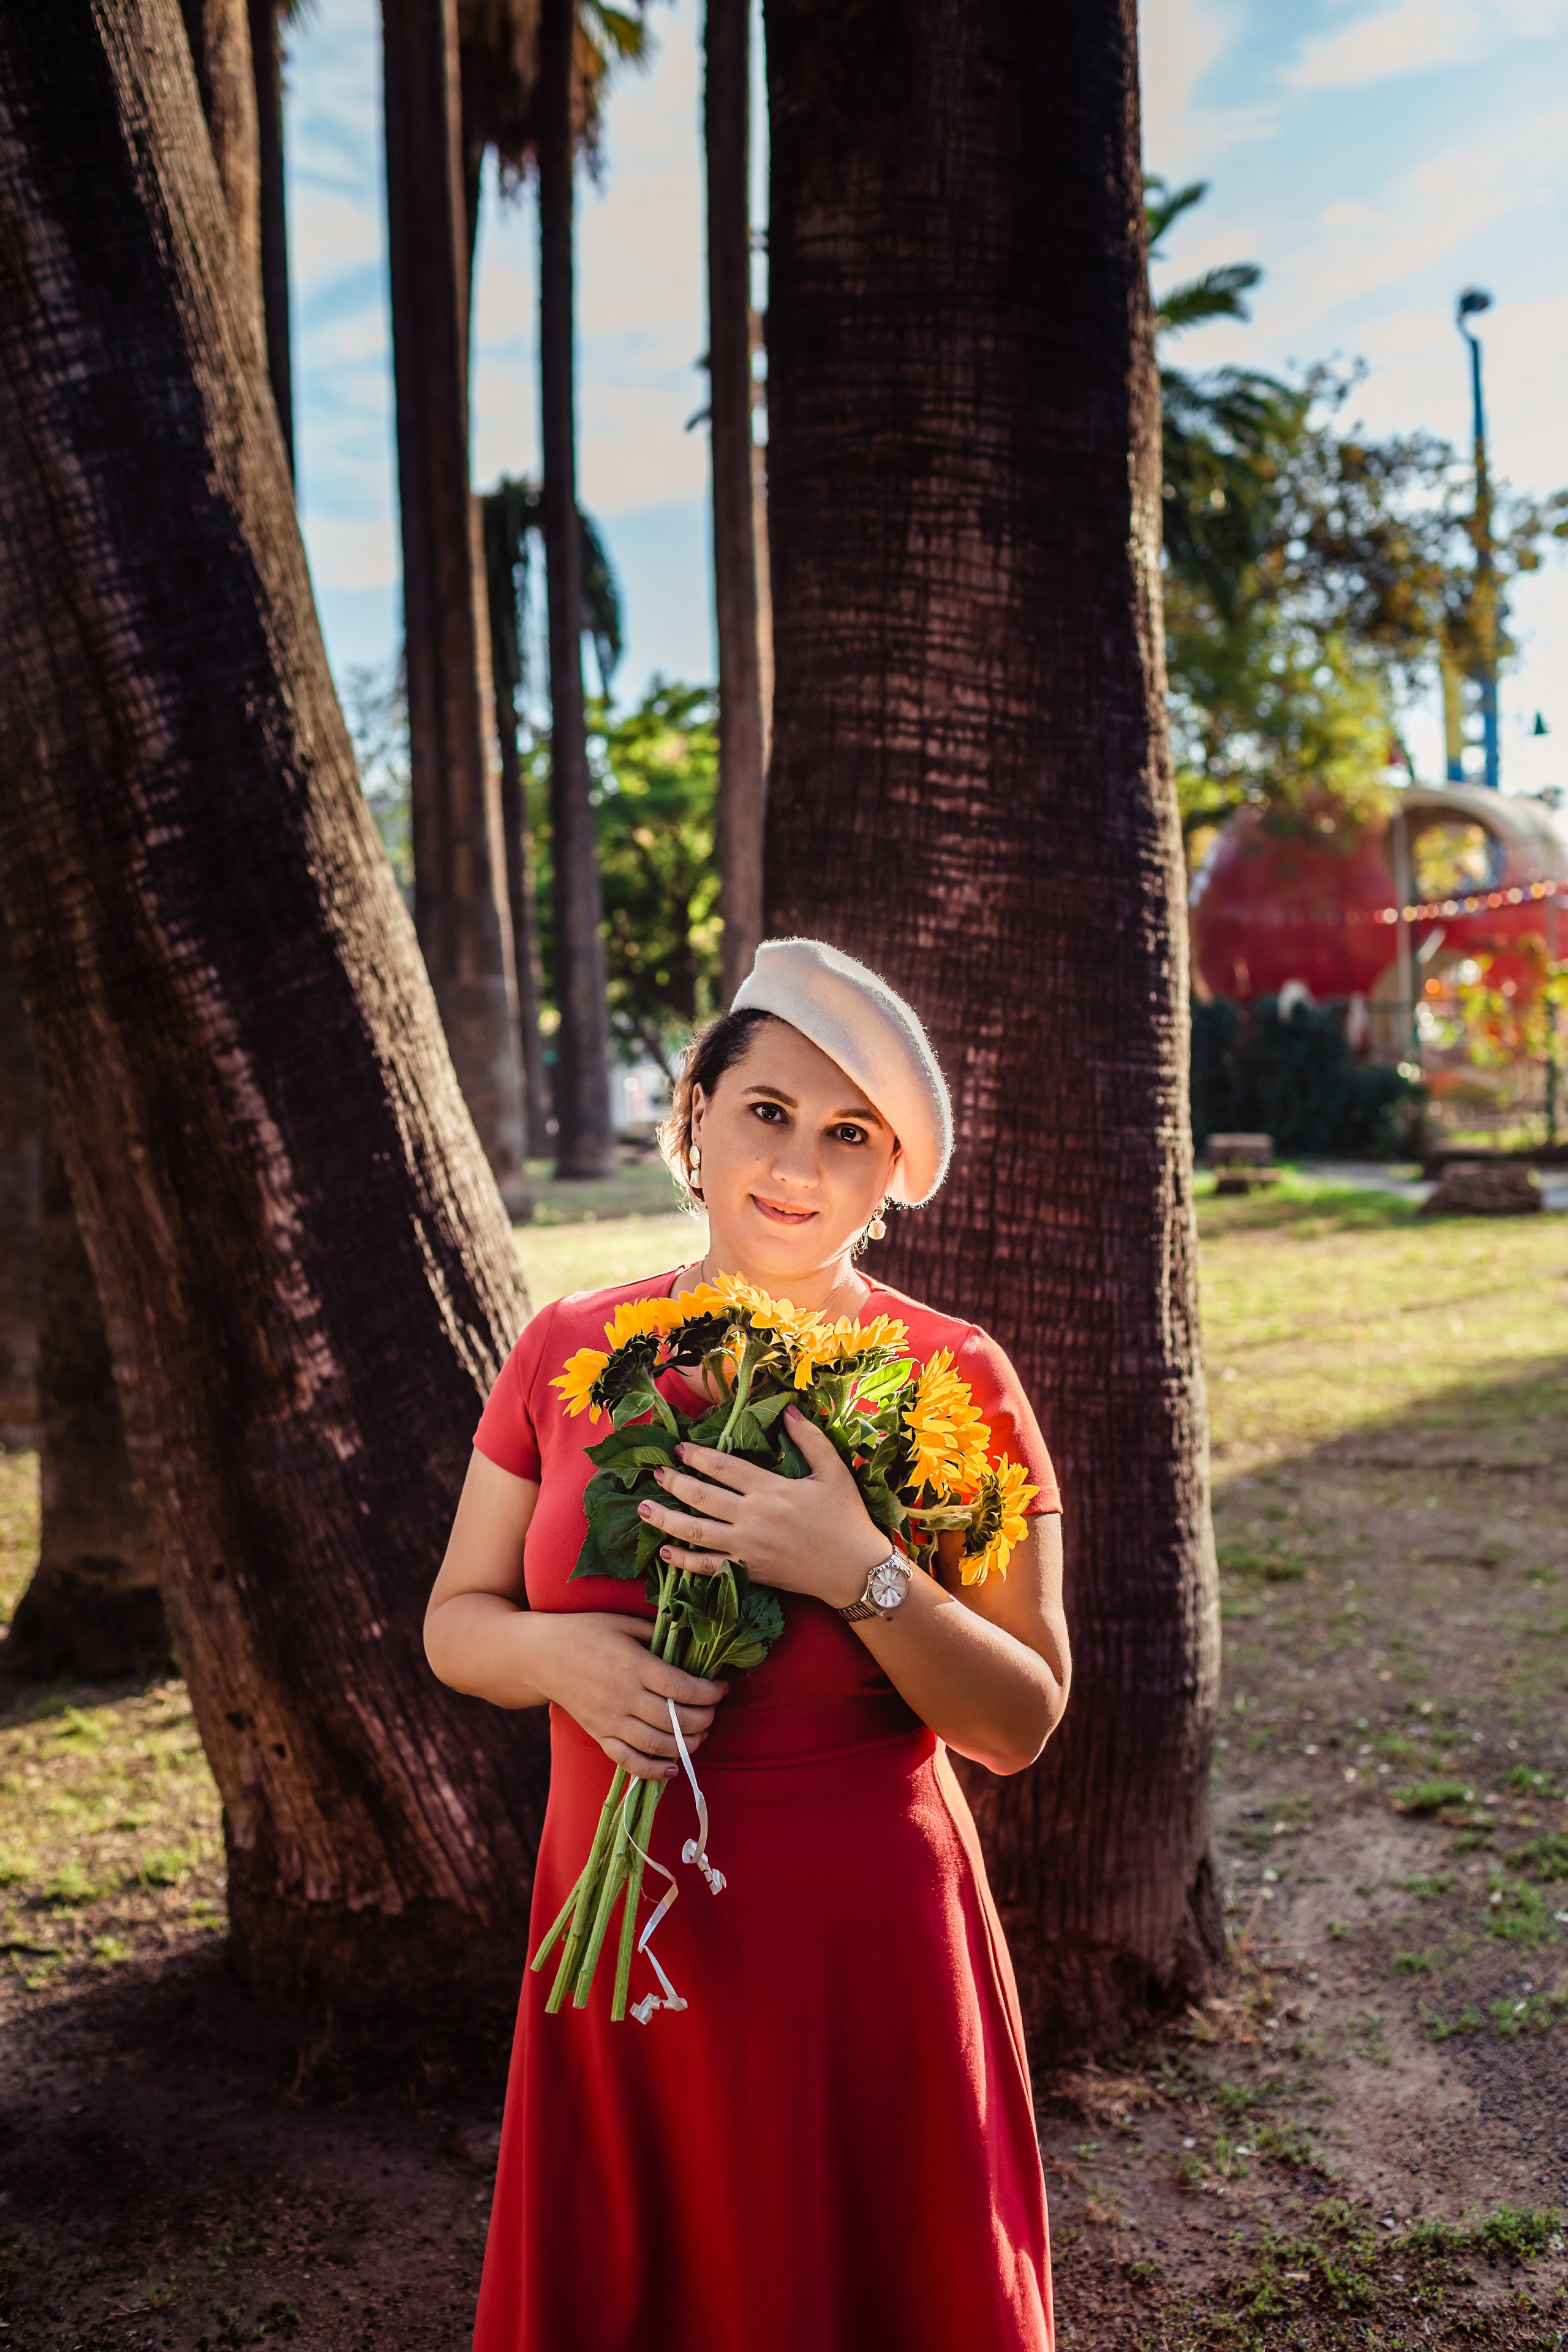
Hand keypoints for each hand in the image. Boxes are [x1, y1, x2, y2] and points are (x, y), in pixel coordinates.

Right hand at [526, 1610, 729, 1781]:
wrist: (541, 1654)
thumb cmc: (586, 1632)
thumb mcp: (624, 1623)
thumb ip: (658, 1636)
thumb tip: (693, 1647)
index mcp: (633, 1665)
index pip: (684, 1689)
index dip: (711, 1692)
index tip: (723, 1687)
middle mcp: (623, 1697)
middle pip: (676, 1720)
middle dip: (704, 1719)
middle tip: (713, 1710)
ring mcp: (609, 1720)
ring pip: (657, 1745)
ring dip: (686, 1745)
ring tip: (700, 1735)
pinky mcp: (598, 1735)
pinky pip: (628, 1761)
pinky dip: (653, 1771)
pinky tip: (672, 1768)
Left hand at [637, 1407, 888, 1609]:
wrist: (854, 1569)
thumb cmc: (846, 1517)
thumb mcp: (833, 1471)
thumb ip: (809, 1438)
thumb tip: (787, 1408)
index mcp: (771, 1489)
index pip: (724, 1468)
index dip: (697, 1456)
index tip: (678, 1448)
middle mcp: (753, 1517)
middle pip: (702, 1497)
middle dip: (675, 1483)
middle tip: (656, 1473)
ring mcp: (747, 1547)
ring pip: (696, 1532)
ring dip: (666, 1520)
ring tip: (643, 1509)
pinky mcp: (748, 1571)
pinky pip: (708, 1568)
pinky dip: (683, 1562)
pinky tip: (665, 1553)